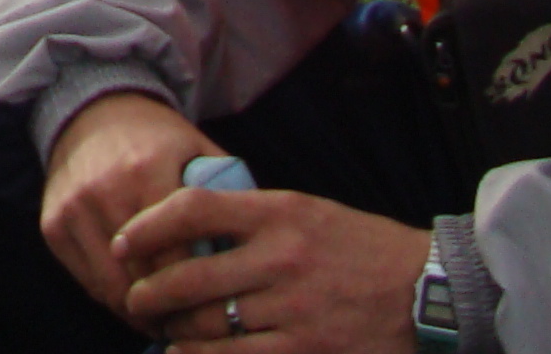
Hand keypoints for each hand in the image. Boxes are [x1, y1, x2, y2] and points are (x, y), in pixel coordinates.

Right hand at [37, 92, 216, 313]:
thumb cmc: (157, 139)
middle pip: (144, 277)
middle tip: (192, 321)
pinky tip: (134, 299)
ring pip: (112, 287)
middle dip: (170, 309)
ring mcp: (75, 209)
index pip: (178, 255)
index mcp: (149, 171)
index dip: (199, 293)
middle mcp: (106, 190)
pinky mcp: (53, 224)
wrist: (92, 112)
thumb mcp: (198, 150)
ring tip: (165, 319)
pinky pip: (86, 280)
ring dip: (139, 311)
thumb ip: (227, 192)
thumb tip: (252, 248)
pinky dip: (111, 297)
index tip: (215, 309)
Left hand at [115, 183, 430, 351]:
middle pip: (189, 275)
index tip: (123, 243)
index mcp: (280, 212)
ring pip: (206, 323)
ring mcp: (293, 307)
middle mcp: (281, 257)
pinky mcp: (305, 349)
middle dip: (150, 292)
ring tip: (160, 331)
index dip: (147, 226)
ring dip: (173, 331)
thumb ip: (253, 219)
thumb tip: (189, 229)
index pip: (193, 210)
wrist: (427, 290)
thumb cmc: (362, 249)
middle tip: (135, 299)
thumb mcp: (309, 213)